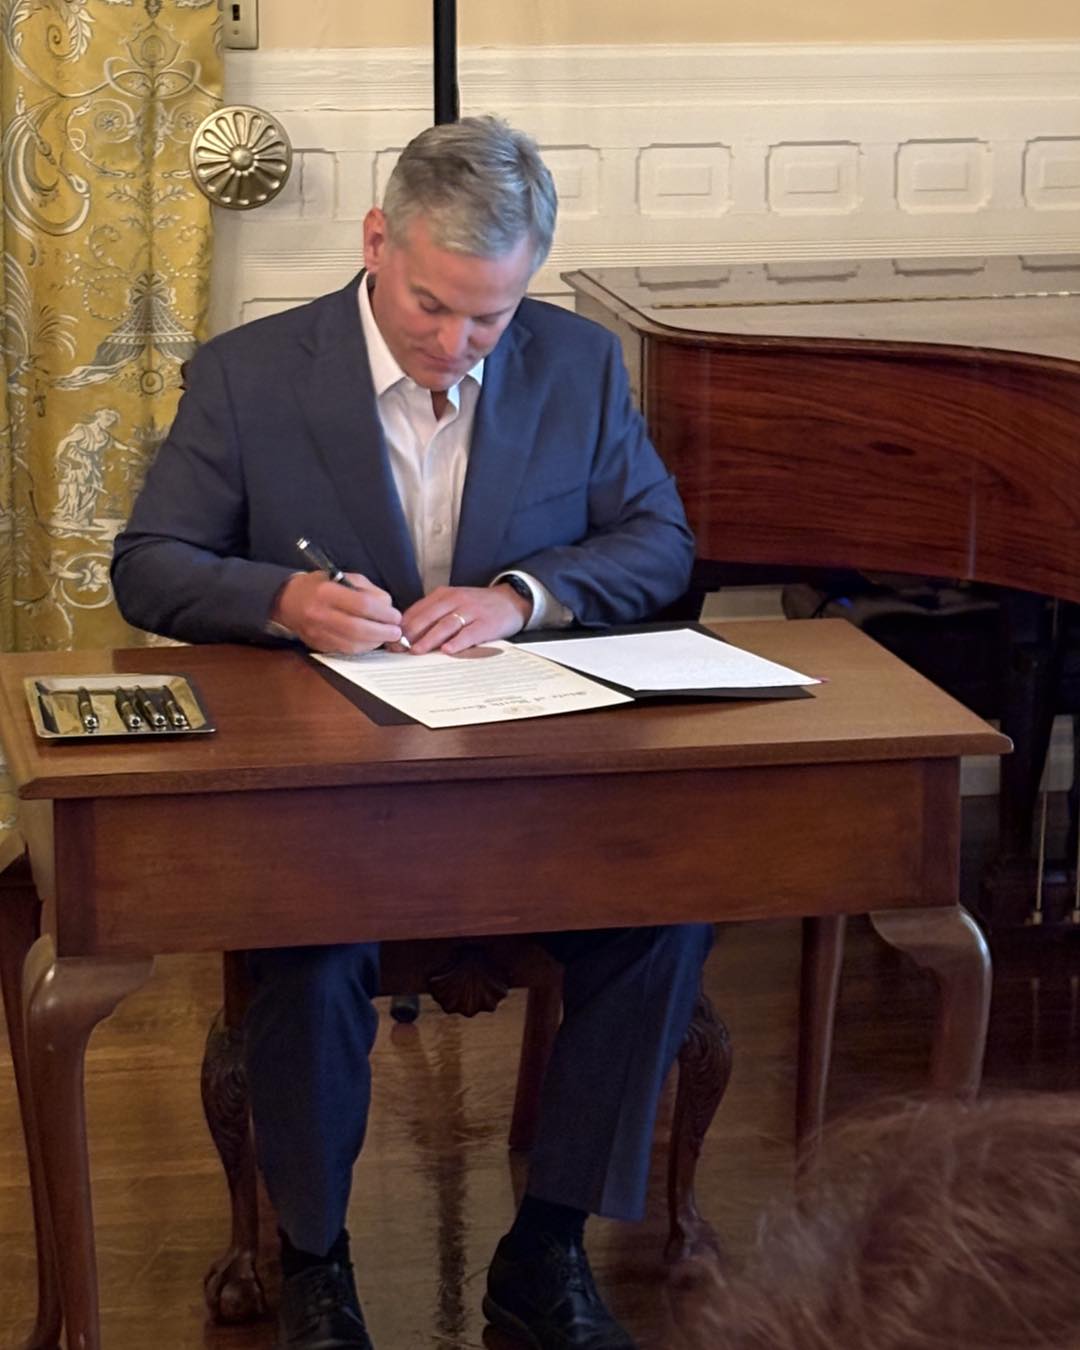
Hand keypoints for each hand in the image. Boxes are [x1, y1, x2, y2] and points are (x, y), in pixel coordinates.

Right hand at [271, 570, 402, 653]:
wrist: (288, 601)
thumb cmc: (320, 586)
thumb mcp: (344, 578)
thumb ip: (367, 591)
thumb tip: (388, 607)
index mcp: (327, 592)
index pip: (362, 605)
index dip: (383, 613)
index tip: (396, 616)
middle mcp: (320, 614)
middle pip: (358, 629)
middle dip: (382, 632)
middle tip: (396, 632)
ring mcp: (317, 632)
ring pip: (353, 644)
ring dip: (375, 643)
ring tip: (387, 637)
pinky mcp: (318, 645)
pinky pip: (345, 651)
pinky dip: (363, 648)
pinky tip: (372, 642)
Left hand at [398, 584, 530, 654]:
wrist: (511, 600)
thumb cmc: (477, 606)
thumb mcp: (453, 603)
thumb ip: (432, 615)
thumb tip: (405, 634)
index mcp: (443, 595)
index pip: (417, 611)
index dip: (403, 627)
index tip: (390, 642)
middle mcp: (455, 600)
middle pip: (428, 617)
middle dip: (411, 634)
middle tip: (399, 649)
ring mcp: (472, 611)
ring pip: (446, 625)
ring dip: (429, 638)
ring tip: (417, 651)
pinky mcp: (486, 623)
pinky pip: (470, 633)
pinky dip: (458, 642)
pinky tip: (447, 651)